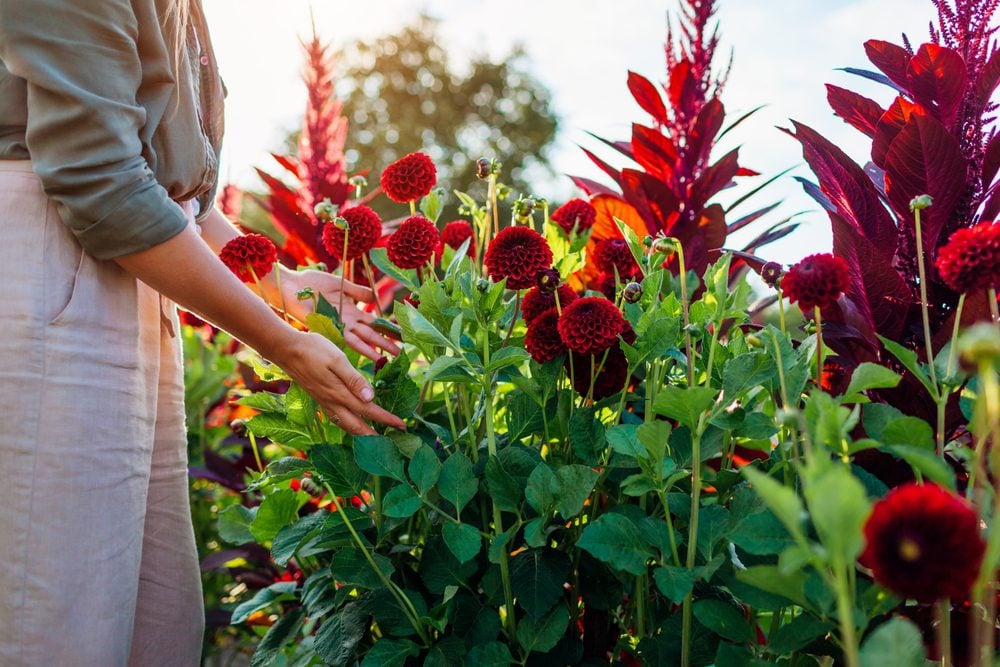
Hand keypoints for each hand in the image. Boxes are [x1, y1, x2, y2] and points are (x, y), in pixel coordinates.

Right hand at [274, 330, 405, 434]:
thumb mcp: (337, 359)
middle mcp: (332, 402)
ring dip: (361, 433)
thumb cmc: (314, 350)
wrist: (286, 349)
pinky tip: (351, 423)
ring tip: (374, 438)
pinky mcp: (319, 399)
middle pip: (357, 426)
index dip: (387, 419)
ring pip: (346, 425)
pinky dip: (348, 426)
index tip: (402, 426)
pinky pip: (336, 419)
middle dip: (375, 435)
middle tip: (391, 440)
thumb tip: (370, 397)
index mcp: (340, 393)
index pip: (369, 411)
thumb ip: (354, 379)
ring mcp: (324, 402)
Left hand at [278, 267, 400, 360]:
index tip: (401, 335)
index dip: (386, 328)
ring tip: (386, 360)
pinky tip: (368, 356)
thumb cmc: (312, 283)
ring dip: (374, 350)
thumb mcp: (340, 284)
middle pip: (370, 334)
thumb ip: (357, 291)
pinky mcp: (328, 328)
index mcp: (351, 310)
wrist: (291, 286)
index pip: (373, 322)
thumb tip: (375, 297)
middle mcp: (347, 321)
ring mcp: (338, 326)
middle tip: (400, 353)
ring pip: (360, 341)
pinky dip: (358, 349)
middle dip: (385, 343)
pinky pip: (346, 340)